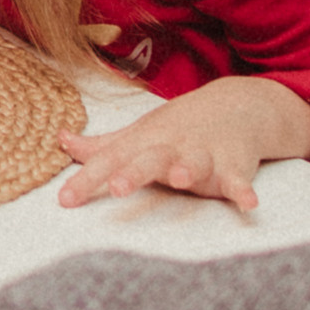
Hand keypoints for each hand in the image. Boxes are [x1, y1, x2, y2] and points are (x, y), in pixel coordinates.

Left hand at [57, 76, 309, 210]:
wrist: (235, 105)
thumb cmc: (178, 127)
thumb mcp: (138, 134)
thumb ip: (101, 146)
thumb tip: (61, 140)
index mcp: (143, 143)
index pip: (109, 161)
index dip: (86, 180)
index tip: (64, 201)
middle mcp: (171, 148)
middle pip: (149, 159)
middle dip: (134, 173)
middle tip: (117, 187)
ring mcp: (204, 155)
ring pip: (194, 163)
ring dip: (186, 170)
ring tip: (178, 179)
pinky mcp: (234, 166)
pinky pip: (239, 180)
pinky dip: (244, 190)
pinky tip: (249, 203)